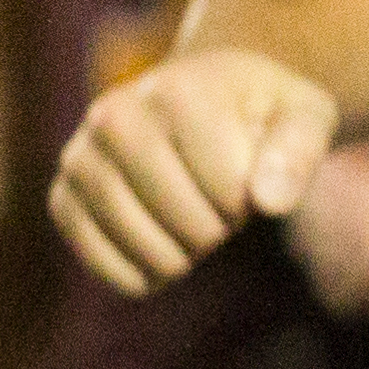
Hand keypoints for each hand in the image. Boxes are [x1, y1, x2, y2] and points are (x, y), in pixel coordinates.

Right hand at [50, 47, 338, 295]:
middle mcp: (114, 117)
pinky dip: (142, 275)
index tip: (254, 173)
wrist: (208, 98)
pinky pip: (99, 260)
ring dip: (187, 254)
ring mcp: (80, 158)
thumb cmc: (264, 113)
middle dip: (222, 227)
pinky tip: (168, 256)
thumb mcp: (305, 118)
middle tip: (226, 201)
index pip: (229, 188)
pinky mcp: (62, 196)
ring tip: (198, 221)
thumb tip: (270, 203)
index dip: (255, 199)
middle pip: (187, 220)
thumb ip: (298, 154)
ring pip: (144, 245)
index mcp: (177, 93)